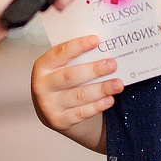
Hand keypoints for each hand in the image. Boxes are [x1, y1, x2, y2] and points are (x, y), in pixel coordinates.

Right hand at [31, 35, 120, 151]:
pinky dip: (97, 106)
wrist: (49, 108)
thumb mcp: (60, 67)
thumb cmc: (60, 80)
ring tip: (118, 84)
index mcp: (42, 66)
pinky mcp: (58, 120)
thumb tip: (104, 49)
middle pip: (71, 76)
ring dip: (101, 89)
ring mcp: (48, 105)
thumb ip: (76, 58)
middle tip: (112, 64)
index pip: (60, 53)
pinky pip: (81, 113)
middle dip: (94, 70)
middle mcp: (42, 85)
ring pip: (79, 96)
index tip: (96, 40)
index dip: (78, 46)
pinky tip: (109, 99)